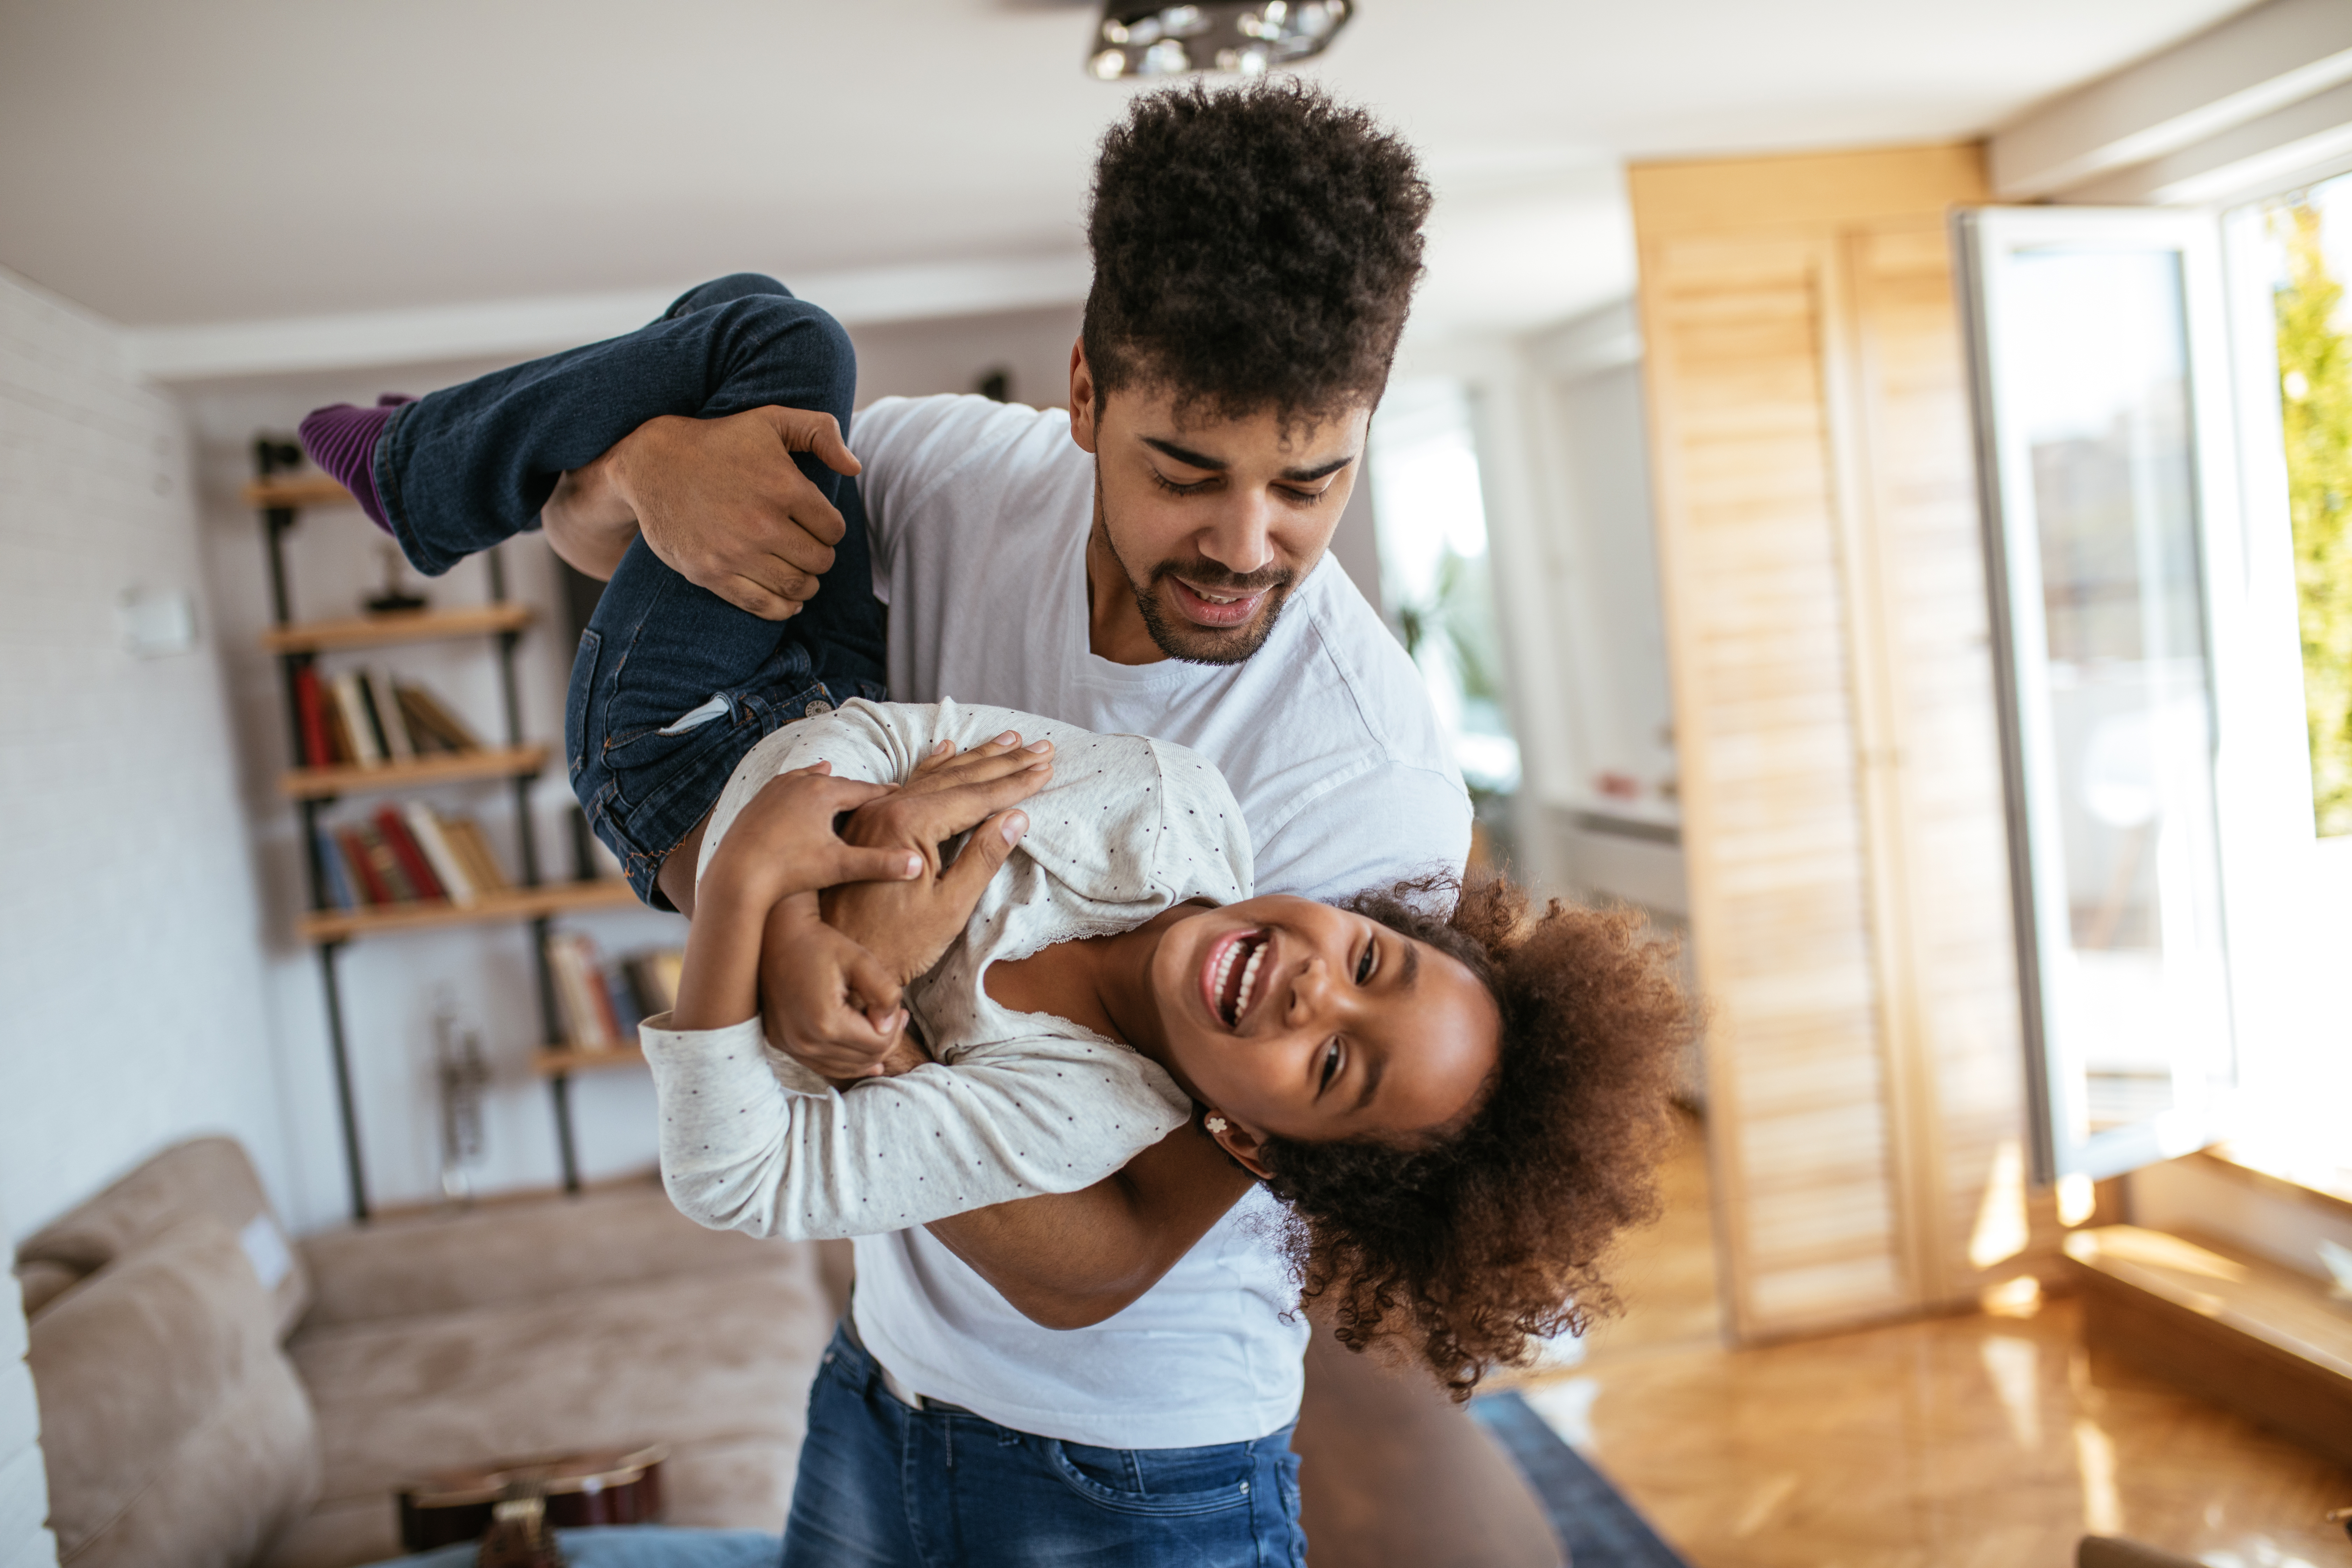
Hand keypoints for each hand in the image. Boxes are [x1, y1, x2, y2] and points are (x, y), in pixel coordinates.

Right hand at [568, 406, 861, 618]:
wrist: (651, 465)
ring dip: (806, 584)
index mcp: (782, 486)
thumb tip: (854, 468)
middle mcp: (760, 523)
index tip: (816, 524)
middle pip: (819, 561)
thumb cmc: (718, 441)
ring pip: (796, 587)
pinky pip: (763, 606)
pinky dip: (783, 608)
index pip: (833, 529)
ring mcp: (734, 553)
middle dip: (820, 556)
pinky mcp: (711, 574)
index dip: (830, 528)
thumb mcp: (770, 420)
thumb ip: (819, 432)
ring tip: (800, 573)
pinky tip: (787, 599)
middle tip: (809, 549)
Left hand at [698, 764, 924, 911]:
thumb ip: (879, 863)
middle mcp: (799, 783)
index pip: (864, 791)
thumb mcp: (839, 867)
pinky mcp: (757, 799)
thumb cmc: (789, 871)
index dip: (884, 794)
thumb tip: (919, 864)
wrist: (736, 875)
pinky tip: (794, 783)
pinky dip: (795, 782)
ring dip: (821, 778)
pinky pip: (783, 784)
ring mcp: (775, 789)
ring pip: (806, 777)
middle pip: (836, 783)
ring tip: (831, 769)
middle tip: (874, 790)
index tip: (901, 791)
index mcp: (823, 793)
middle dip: (856, 787)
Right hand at [759, 892, 912, 1082]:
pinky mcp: (782, 1044)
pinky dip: (844, 1060)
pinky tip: (859, 1049)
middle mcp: (805, 1042)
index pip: (877, 1044)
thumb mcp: (860, 959)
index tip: (902, 1010)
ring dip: (867, 1052)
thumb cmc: (820, 945)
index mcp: (826, 1022)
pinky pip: (822, 1065)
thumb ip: (883, 992)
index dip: (896, 1029)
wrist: (776, 936)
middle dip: (886, 1040)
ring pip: (845, 1068)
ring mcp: (790, 1046)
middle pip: (863, 1058)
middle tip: (896, 1018)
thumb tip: (889, 1026)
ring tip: (879, 1027)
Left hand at [820, 733, 1054, 984]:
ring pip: (934, 776)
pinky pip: (908, 785)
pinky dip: (934, 767)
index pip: (975, 797)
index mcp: (909, 824)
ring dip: (974, 758)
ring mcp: (874, 813)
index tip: (1047, 768)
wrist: (837, 961)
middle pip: (958, 777)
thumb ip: (983, 858)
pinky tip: (947, 749)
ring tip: (1008, 741)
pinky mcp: (867, 823)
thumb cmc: (896, 944)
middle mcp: (887, 808)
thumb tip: (1017, 818)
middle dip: (1003, 763)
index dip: (1015, 784)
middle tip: (1041, 747)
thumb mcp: (949, 907)